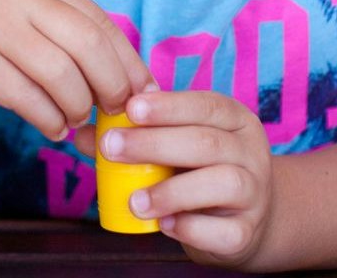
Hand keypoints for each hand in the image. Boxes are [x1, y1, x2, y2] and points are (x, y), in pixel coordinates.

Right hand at [0, 0, 152, 141]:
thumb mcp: (13, 6)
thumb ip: (58, 28)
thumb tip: (118, 75)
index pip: (101, 22)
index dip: (128, 63)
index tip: (140, 94)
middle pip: (90, 47)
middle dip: (112, 88)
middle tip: (113, 113)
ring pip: (62, 76)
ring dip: (77, 108)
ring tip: (72, 121)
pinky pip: (27, 98)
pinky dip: (48, 120)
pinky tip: (50, 128)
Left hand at [73, 89, 274, 269]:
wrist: (245, 218)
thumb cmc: (199, 171)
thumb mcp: (174, 146)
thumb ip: (133, 136)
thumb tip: (82, 134)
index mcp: (233, 120)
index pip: (204, 105)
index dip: (167, 106)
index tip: (129, 108)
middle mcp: (250, 152)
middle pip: (206, 142)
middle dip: (154, 144)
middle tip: (111, 149)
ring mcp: (254, 193)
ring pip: (222, 183)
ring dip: (172, 191)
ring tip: (134, 200)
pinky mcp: (247, 232)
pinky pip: (223, 231)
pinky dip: (190, 228)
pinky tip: (164, 225)